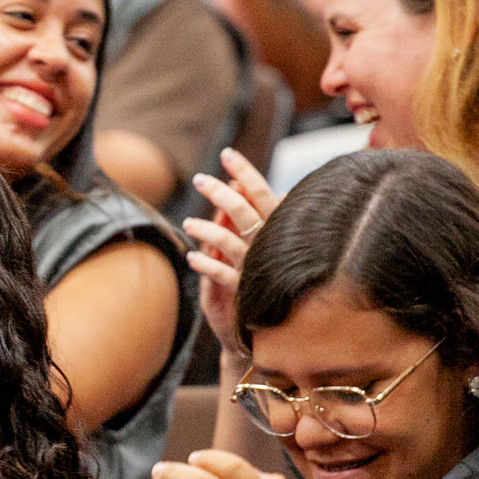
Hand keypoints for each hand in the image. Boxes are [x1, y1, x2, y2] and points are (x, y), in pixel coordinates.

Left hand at [182, 147, 280, 358]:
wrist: (289, 324)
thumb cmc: (281, 274)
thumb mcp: (278, 241)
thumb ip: (267, 216)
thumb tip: (259, 186)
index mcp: (280, 228)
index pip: (262, 192)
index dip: (245, 172)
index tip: (227, 153)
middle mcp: (270, 243)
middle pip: (243, 211)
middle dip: (220, 193)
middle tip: (200, 179)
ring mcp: (258, 266)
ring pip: (229, 241)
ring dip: (206, 229)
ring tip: (188, 223)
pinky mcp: (247, 290)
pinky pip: (223, 275)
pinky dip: (206, 265)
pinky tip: (191, 257)